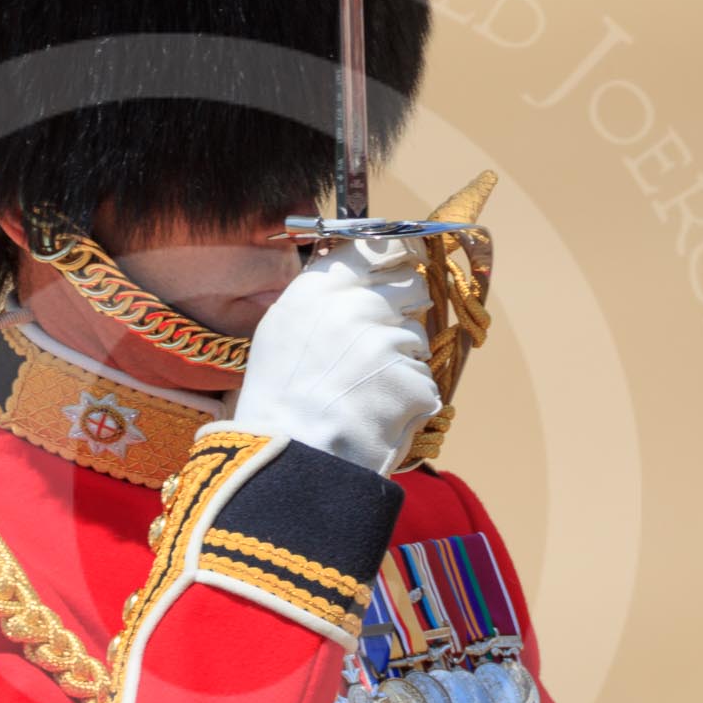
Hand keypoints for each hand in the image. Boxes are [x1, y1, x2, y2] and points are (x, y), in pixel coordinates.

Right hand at [228, 236, 439, 474]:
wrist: (288, 457)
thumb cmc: (279, 400)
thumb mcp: (283, 329)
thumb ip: (323, 296)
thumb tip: (363, 275)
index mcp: (317, 287)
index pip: (375, 245)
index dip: (395, 257)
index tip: (400, 267)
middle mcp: (354, 304)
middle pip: (411, 284)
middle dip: (403, 311)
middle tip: (376, 348)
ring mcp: (385, 341)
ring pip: (418, 336)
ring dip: (402, 361)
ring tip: (365, 391)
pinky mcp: (411, 379)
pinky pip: (424, 380)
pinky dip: (407, 399)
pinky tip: (375, 415)